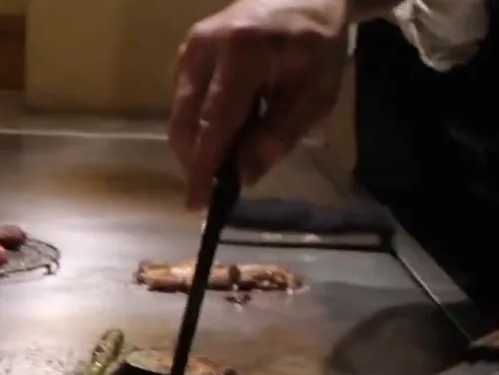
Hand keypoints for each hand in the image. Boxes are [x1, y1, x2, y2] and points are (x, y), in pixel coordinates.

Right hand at [170, 0, 350, 210]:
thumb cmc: (317, 47)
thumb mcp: (314, 96)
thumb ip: (279, 136)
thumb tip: (244, 177)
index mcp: (241, 55)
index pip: (213, 123)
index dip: (202, 168)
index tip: (195, 204)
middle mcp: (206, 47)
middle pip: (187, 121)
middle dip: (196, 161)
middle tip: (215, 190)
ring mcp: (192, 45)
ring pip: (180, 112)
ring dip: (198, 143)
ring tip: (230, 155)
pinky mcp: (188, 49)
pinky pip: (184, 97)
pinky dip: (199, 122)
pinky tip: (226, 130)